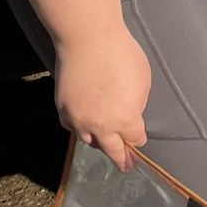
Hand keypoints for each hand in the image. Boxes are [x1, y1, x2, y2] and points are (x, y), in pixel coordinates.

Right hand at [53, 25, 151, 171]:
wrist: (88, 40)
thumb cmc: (122, 55)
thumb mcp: (143, 80)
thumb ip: (137, 103)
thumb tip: (131, 112)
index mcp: (125, 120)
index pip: (134, 139)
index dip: (138, 140)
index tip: (140, 143)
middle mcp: (100, 126)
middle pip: (112, 150)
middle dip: (121, 159)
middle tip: (126, 167)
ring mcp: (78, 119)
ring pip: (89, 141)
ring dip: (99, 143)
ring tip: (104, 144)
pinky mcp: (63, 109)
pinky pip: (73, 127)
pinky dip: (81, 128)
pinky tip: (85, 126)